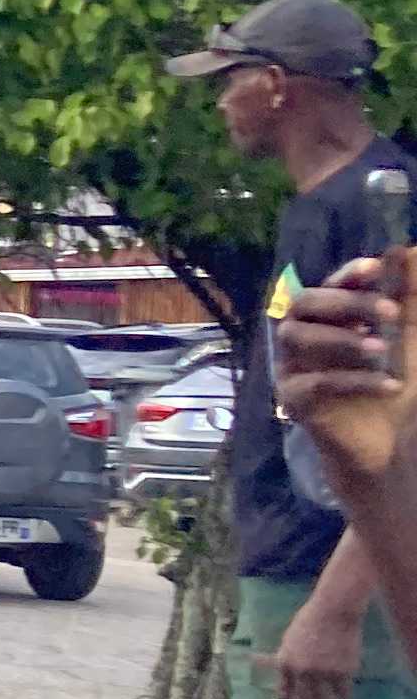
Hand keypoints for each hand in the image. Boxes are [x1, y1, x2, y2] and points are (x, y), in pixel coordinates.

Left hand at [268, 597, 364, 698]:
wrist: (333, 611)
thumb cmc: (308, 621)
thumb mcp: (288, 640)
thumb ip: (286, 658)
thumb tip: (281, 673)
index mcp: (286, 663)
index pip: (284, 692)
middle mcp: (302, 671)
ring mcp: (324, 673)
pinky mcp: (344, 671)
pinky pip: (343, 693)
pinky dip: (344, 698)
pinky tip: (344, 698)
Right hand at [279, 256, 414, 488]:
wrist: (392, 449)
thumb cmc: (401, 390)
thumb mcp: (412, 340)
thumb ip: (410, 298)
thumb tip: (409, 249)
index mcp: (334, 319)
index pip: (331, 285)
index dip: (348, 275)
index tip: (377, 269)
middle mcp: (307, 337)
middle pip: (303, 305)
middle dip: (345, 304)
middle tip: (389, 313)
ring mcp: (295, 367)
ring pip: (296, 337)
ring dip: (341, 339)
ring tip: (381, 350)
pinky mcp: (293, 400)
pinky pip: (313, 382)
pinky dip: (353, 380)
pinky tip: (389, 385)